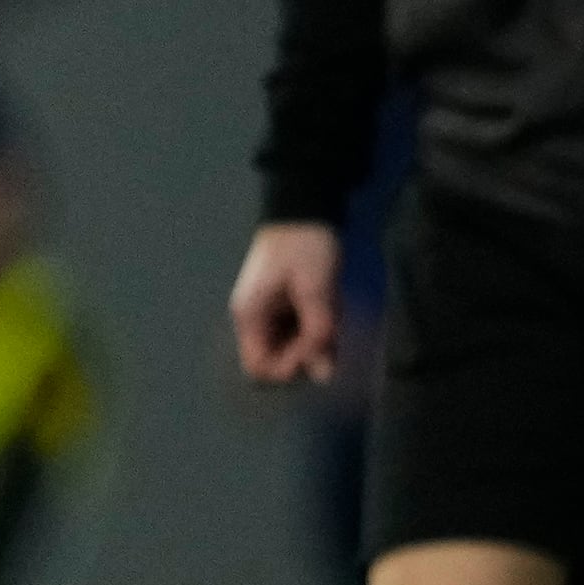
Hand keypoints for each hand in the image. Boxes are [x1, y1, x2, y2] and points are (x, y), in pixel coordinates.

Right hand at [230, 222, 342, 385]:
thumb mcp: (315, 288)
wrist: (306, 208)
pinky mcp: (290, 305)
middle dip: (309, 350)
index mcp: (251, 316)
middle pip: (280, 358)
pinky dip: (322, 323)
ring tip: (332, 306)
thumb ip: (317, 331)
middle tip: (330, 324)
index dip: (288, 367)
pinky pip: (306, 328)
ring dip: (319, 335)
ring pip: (297, 344)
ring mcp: (273, 312)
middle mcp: (257, 320)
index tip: (315, 346)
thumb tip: (323, 376)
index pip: (260, 366)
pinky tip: (332, 302)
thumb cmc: (304, 246)